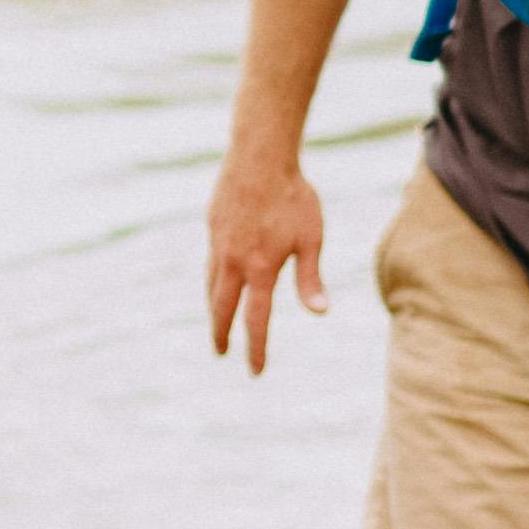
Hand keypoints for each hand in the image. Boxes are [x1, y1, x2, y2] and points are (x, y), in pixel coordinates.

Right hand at [204, 148, 329, 372]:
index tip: (255, 371)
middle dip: (221, 334)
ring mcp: (218, 244)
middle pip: (222, 309)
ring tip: (217, 322)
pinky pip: (209, 263)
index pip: (255, 320)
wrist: (260, 157)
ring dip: (213, 309)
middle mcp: (234, 261)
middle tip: (222, 353)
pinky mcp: (212, 227)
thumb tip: (319, 313)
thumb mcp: (311, 238)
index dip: (256, 348)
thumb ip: (311, 278)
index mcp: (261, 269)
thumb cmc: (294, 197)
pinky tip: (216, 282)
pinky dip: (211, 281)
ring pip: (211, 286)